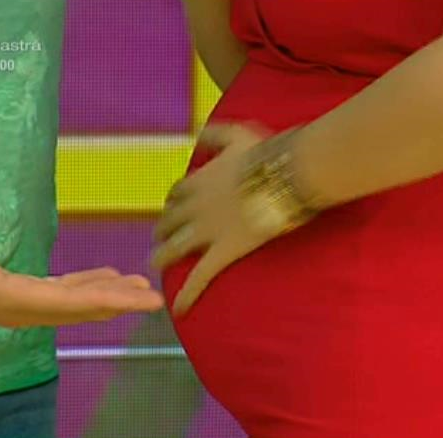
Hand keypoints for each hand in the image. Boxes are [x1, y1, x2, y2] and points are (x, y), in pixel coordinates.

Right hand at [0, 222, 163, 327]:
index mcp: (9, 301)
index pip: (70, 303)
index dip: (108, 299)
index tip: (142, 298)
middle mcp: (19, 309)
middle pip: (79, 308)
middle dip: (119, 303)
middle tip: (158, 299)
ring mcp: (18, 303)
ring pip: (74, 302)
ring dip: (108, 295)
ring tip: (142, 288)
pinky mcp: (15, 292)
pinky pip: (61, 293)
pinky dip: (87, 286)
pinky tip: (107, 278)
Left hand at [151, 123, 292, 315]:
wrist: (286, 174)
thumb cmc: (268, 152)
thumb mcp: (237, 133)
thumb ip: (215, 135)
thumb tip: (199, 136)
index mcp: (199, 179)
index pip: (176, 194)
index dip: (173, 203)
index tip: (174, 209)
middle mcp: (195, 206)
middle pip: (168, 221)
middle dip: (162, 230)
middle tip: (160, 239)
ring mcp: (207, 230)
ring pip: (173, 248)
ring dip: (162, 257)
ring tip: (156, 266)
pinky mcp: (223, 251)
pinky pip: (199, 276)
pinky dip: (186, 294)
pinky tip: (177, 308)